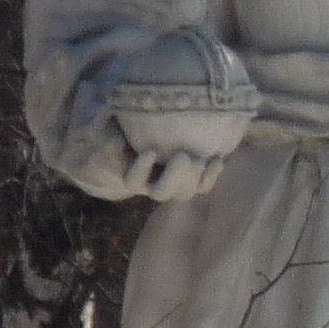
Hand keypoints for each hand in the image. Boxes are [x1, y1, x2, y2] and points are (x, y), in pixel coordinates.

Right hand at [115, 140, 229, 204]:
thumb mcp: (114, 134)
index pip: (132, 181)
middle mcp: (154, 186)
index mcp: (134, 177)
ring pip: (185, 192)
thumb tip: (117, 141)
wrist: (155, 140)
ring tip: (199, 158)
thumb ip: (111, 140)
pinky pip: (204, 186)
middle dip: (173, 177)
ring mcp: (176, 187)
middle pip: (162, 192)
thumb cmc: (129, 136)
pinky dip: (212, 175)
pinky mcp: (194, 182)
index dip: (141, 170)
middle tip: (181, 155)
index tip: (150, 151)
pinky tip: (217, 160)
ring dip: (193, 177)